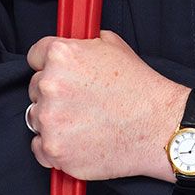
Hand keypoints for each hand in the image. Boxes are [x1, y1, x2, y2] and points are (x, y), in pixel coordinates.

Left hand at [26, 30, 185, 179]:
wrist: (160, 127)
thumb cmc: (141, 88)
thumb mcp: (113, 45)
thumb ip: (82, 44)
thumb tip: (70, 45)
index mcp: (61, 55)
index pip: (34, 56)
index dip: (48, 65)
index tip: (59, 76)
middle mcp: (49, 85)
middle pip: (34, 89)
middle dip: (54, 95)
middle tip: (82, 103)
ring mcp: (50, 120)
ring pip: (36, 118)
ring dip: (53, 121)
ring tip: (85, 123)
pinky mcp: (54, 149)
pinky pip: (39, 148)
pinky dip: (54, 147)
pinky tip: (78, 142)